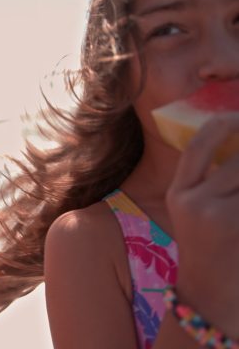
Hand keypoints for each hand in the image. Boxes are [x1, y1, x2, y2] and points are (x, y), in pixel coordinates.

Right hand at [166, 114, 238, 334]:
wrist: (210, 297)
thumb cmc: (208, 247)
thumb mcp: (192, 211)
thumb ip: (208, 181)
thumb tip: (236, 146)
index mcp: (179, 195)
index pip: (198, 147)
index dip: (222, 124)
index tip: (236, 115)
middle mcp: (196, 204)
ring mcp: (222, 219)